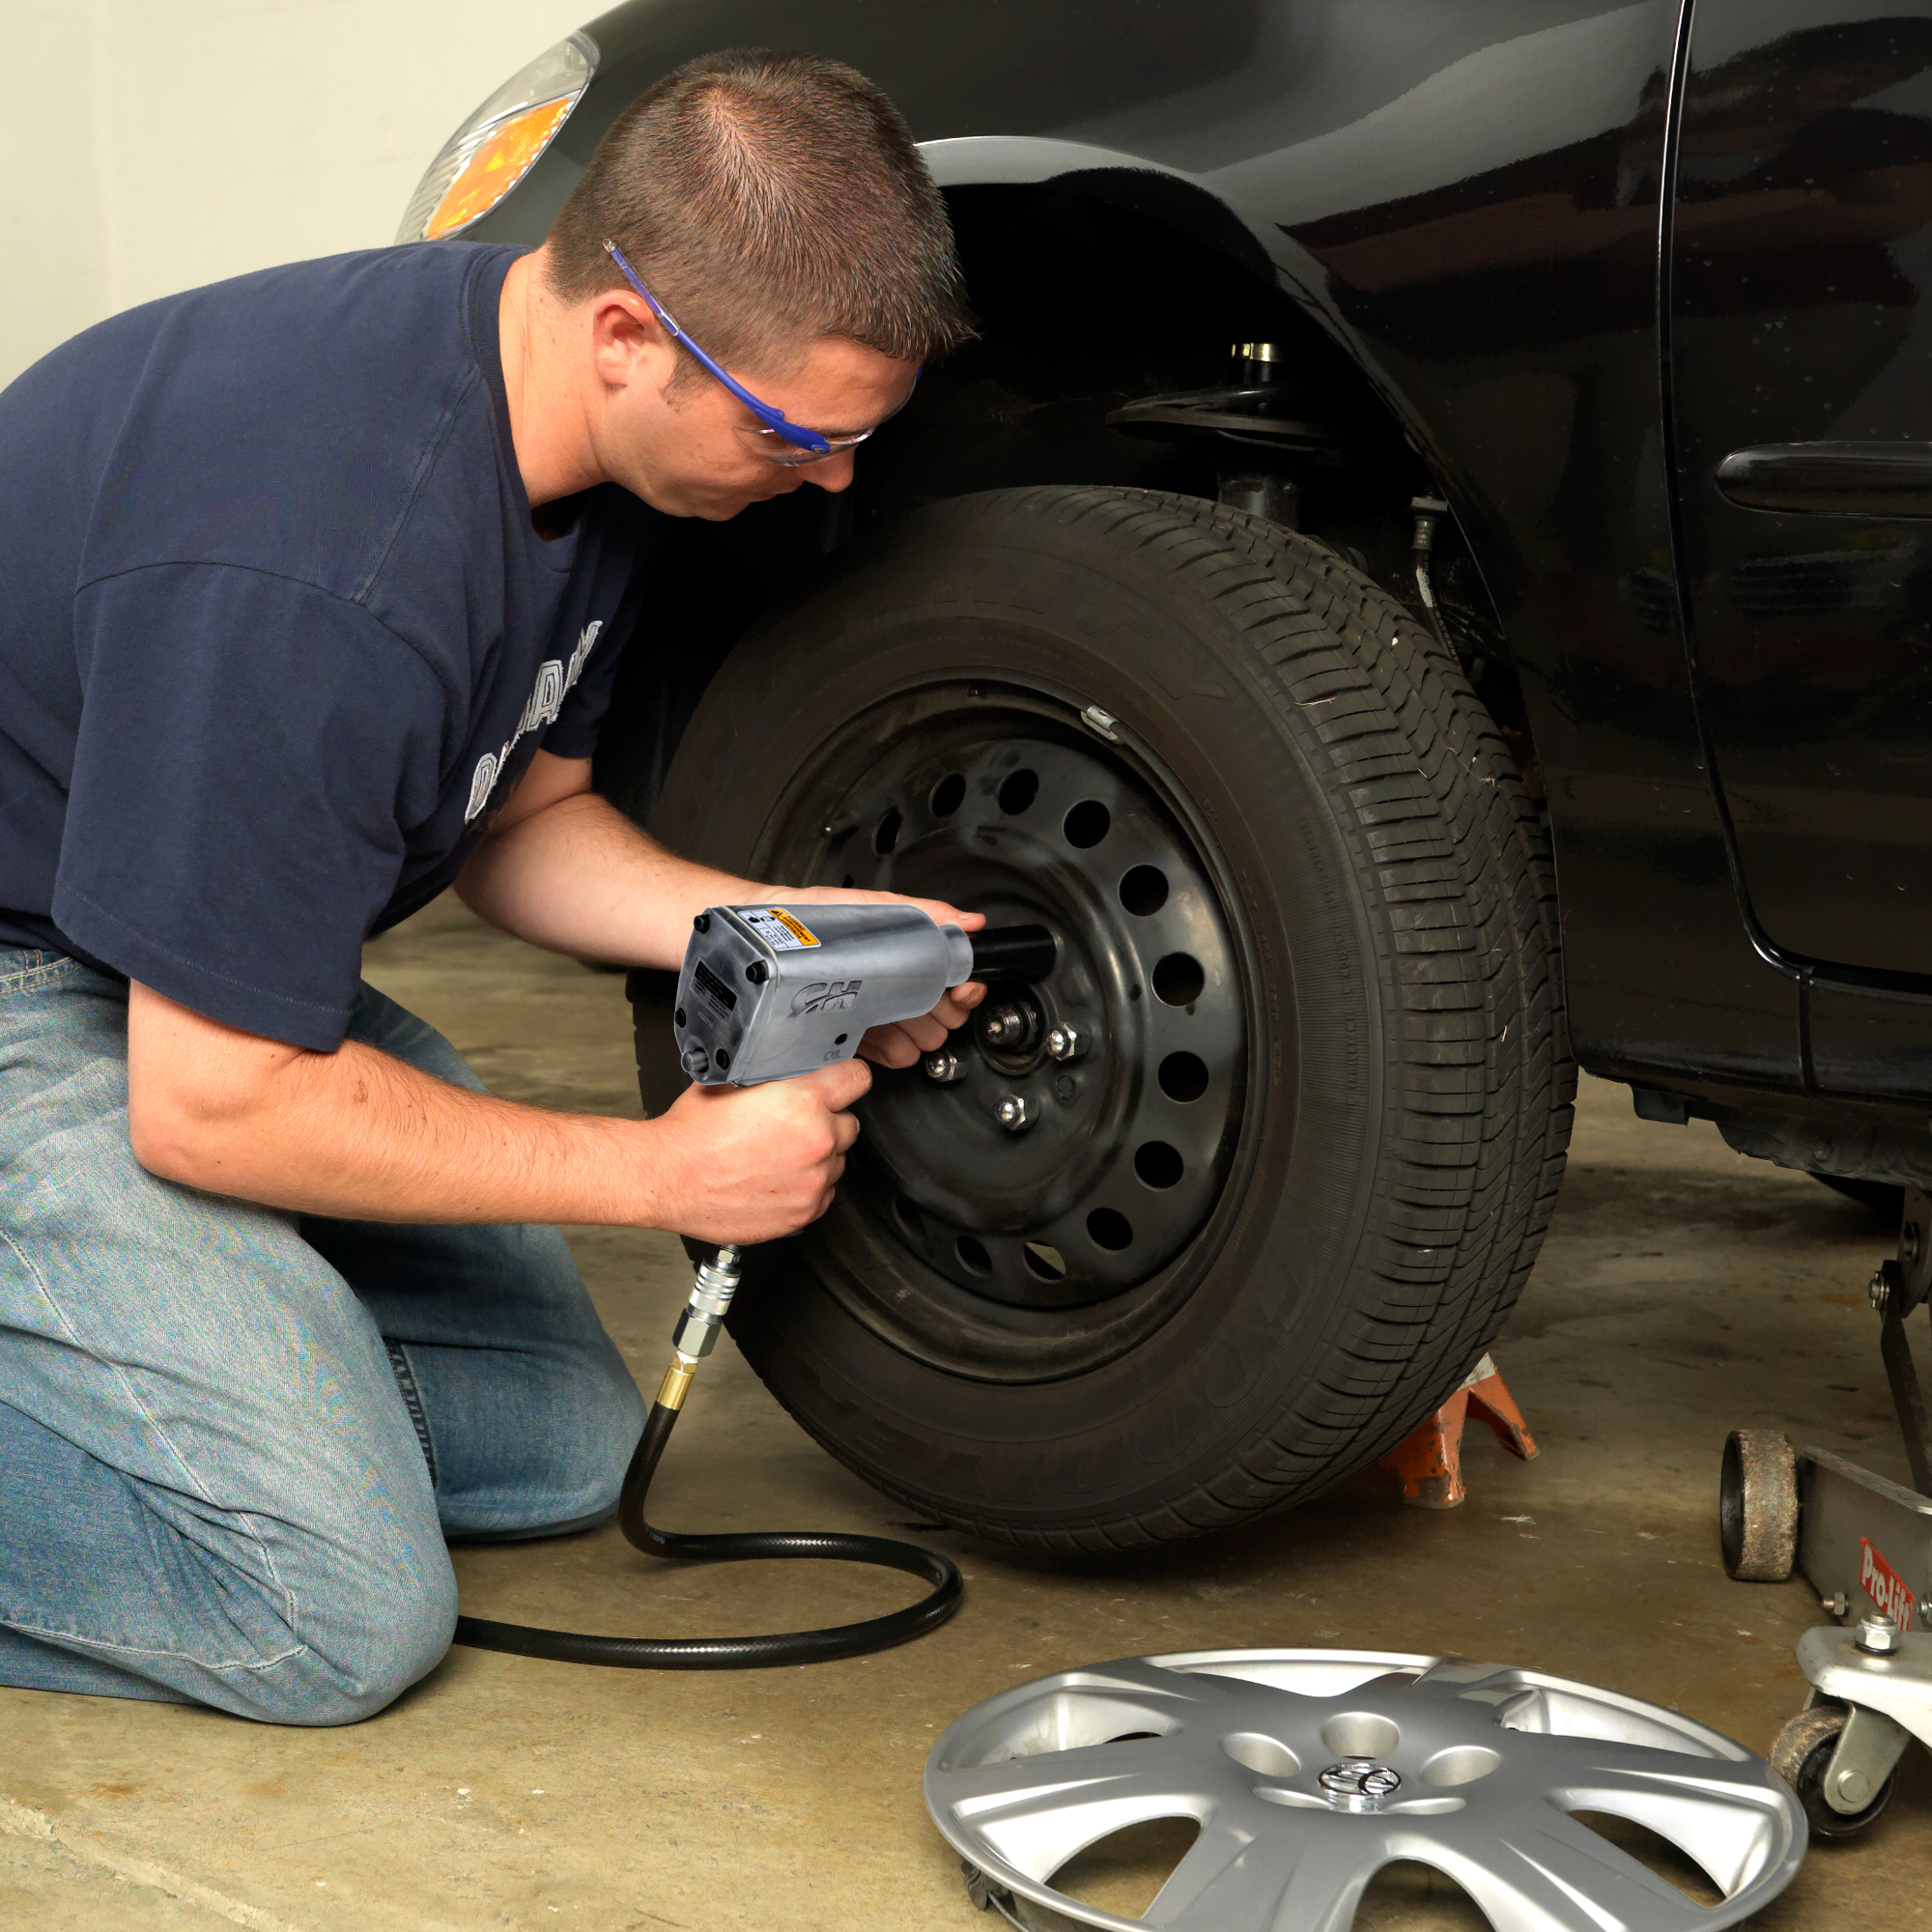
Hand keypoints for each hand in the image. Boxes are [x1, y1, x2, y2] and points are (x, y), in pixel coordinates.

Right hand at [646, 1060, 870, 1243]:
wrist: (666, 1178)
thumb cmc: (690, 1135)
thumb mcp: (731, 1083)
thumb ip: (772, 1078)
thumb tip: (786, 1072)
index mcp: (802, 1102)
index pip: (857, 1078)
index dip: (847, 1077)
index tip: (842, 1082)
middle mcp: (815, 1142)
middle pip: (848, 1124)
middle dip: (827, 1121)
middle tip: (793, 1125)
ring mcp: (812, 1182)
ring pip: (836, 1162)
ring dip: (817, 1157)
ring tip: (778, 1155)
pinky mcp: (802, 1213)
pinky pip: (823, 1194)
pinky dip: (807, 1187)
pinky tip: (776, 1178)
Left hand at [766, 885, 987, 1068]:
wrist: (764, 939)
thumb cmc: (815, 916)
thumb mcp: (872, 905)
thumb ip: (922, 913)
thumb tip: (968, 921)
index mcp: (909, 959)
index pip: (957, 984)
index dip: (962, 989)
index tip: (957, 988)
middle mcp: (898, 988)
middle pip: (945, 1017)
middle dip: (940, 1011)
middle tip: (925, 999)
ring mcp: (879, 1014)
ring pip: (922, 1041)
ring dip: (917, 1033)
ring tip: (898, 1016)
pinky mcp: (855, 1036)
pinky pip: (889, 1057)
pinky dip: (891, 1050)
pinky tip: (878, 1035)